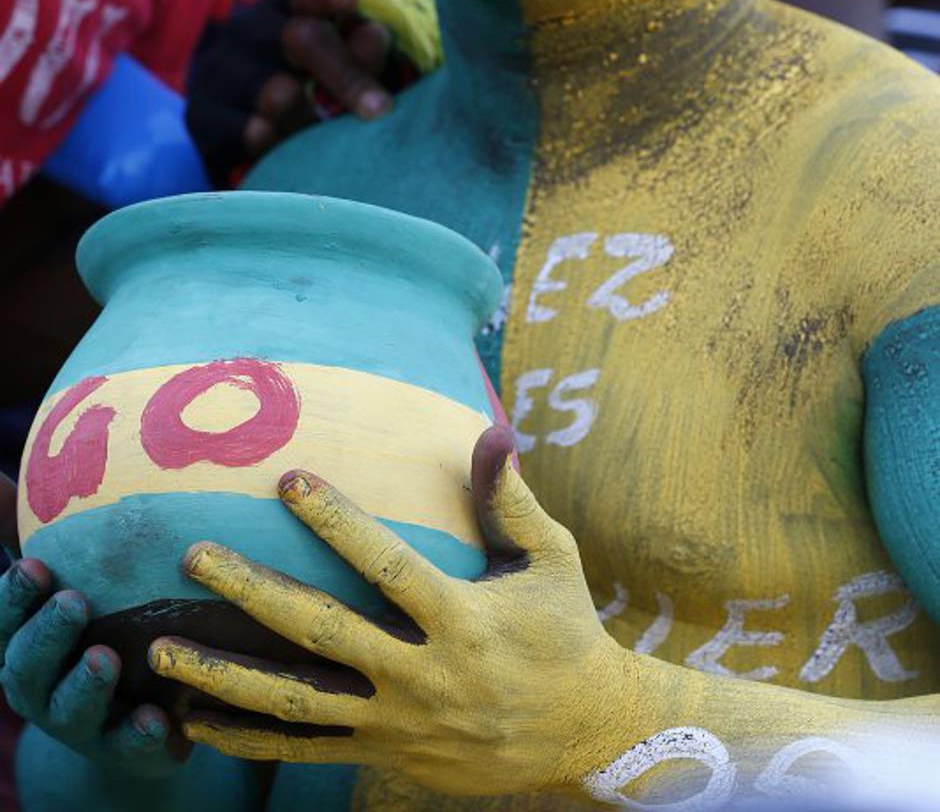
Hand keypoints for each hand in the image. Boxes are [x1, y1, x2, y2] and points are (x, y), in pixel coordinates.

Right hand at [0, 510, 184, 774]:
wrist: (130, 728)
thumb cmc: (94, 630)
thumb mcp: (59, 586)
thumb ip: (30, 533)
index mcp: (24, 643)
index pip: (5, 620)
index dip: (14, 598)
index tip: (32, 565)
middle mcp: (42, 687)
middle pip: (28, 665)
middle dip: (46, 634)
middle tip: (72, 601)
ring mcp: (82, 724)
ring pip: (72, 709)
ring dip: (85, 684)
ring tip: (104, 658)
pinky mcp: (127, 751)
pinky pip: (129, 747)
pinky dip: (138, 735)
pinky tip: (154, 718)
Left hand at [149, 429, 629, 798]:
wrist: (584, 732)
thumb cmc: (565, 630)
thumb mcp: (551, 559)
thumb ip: (511, 500)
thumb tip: (494, 430)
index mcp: (462, 620)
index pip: (386, 566)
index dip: (336, 522)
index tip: (287, 481)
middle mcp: (423, 676)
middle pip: (322, 634)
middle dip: (252, 592)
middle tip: (193, 554)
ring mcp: (398, 724)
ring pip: (297, 703)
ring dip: (225, 676)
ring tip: (162, 648)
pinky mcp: (385, 755)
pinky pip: (304, 751)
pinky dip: (247, 739)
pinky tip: (194, 720)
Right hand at [186, 0, 393, 185]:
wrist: (233, 132)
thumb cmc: (303, 90)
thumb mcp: (337, 64)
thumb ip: (361, 50)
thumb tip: (374, 36)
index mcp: (283, 9)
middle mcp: (248, 30)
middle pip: (301, 38)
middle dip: (346, 74)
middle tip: (379, 110)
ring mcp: (220, 71)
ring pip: (276, 91)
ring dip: (310, 116)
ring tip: (320, 134)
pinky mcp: (203, 116)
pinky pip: (248, 131)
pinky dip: (273, 142)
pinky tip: (281, 147)